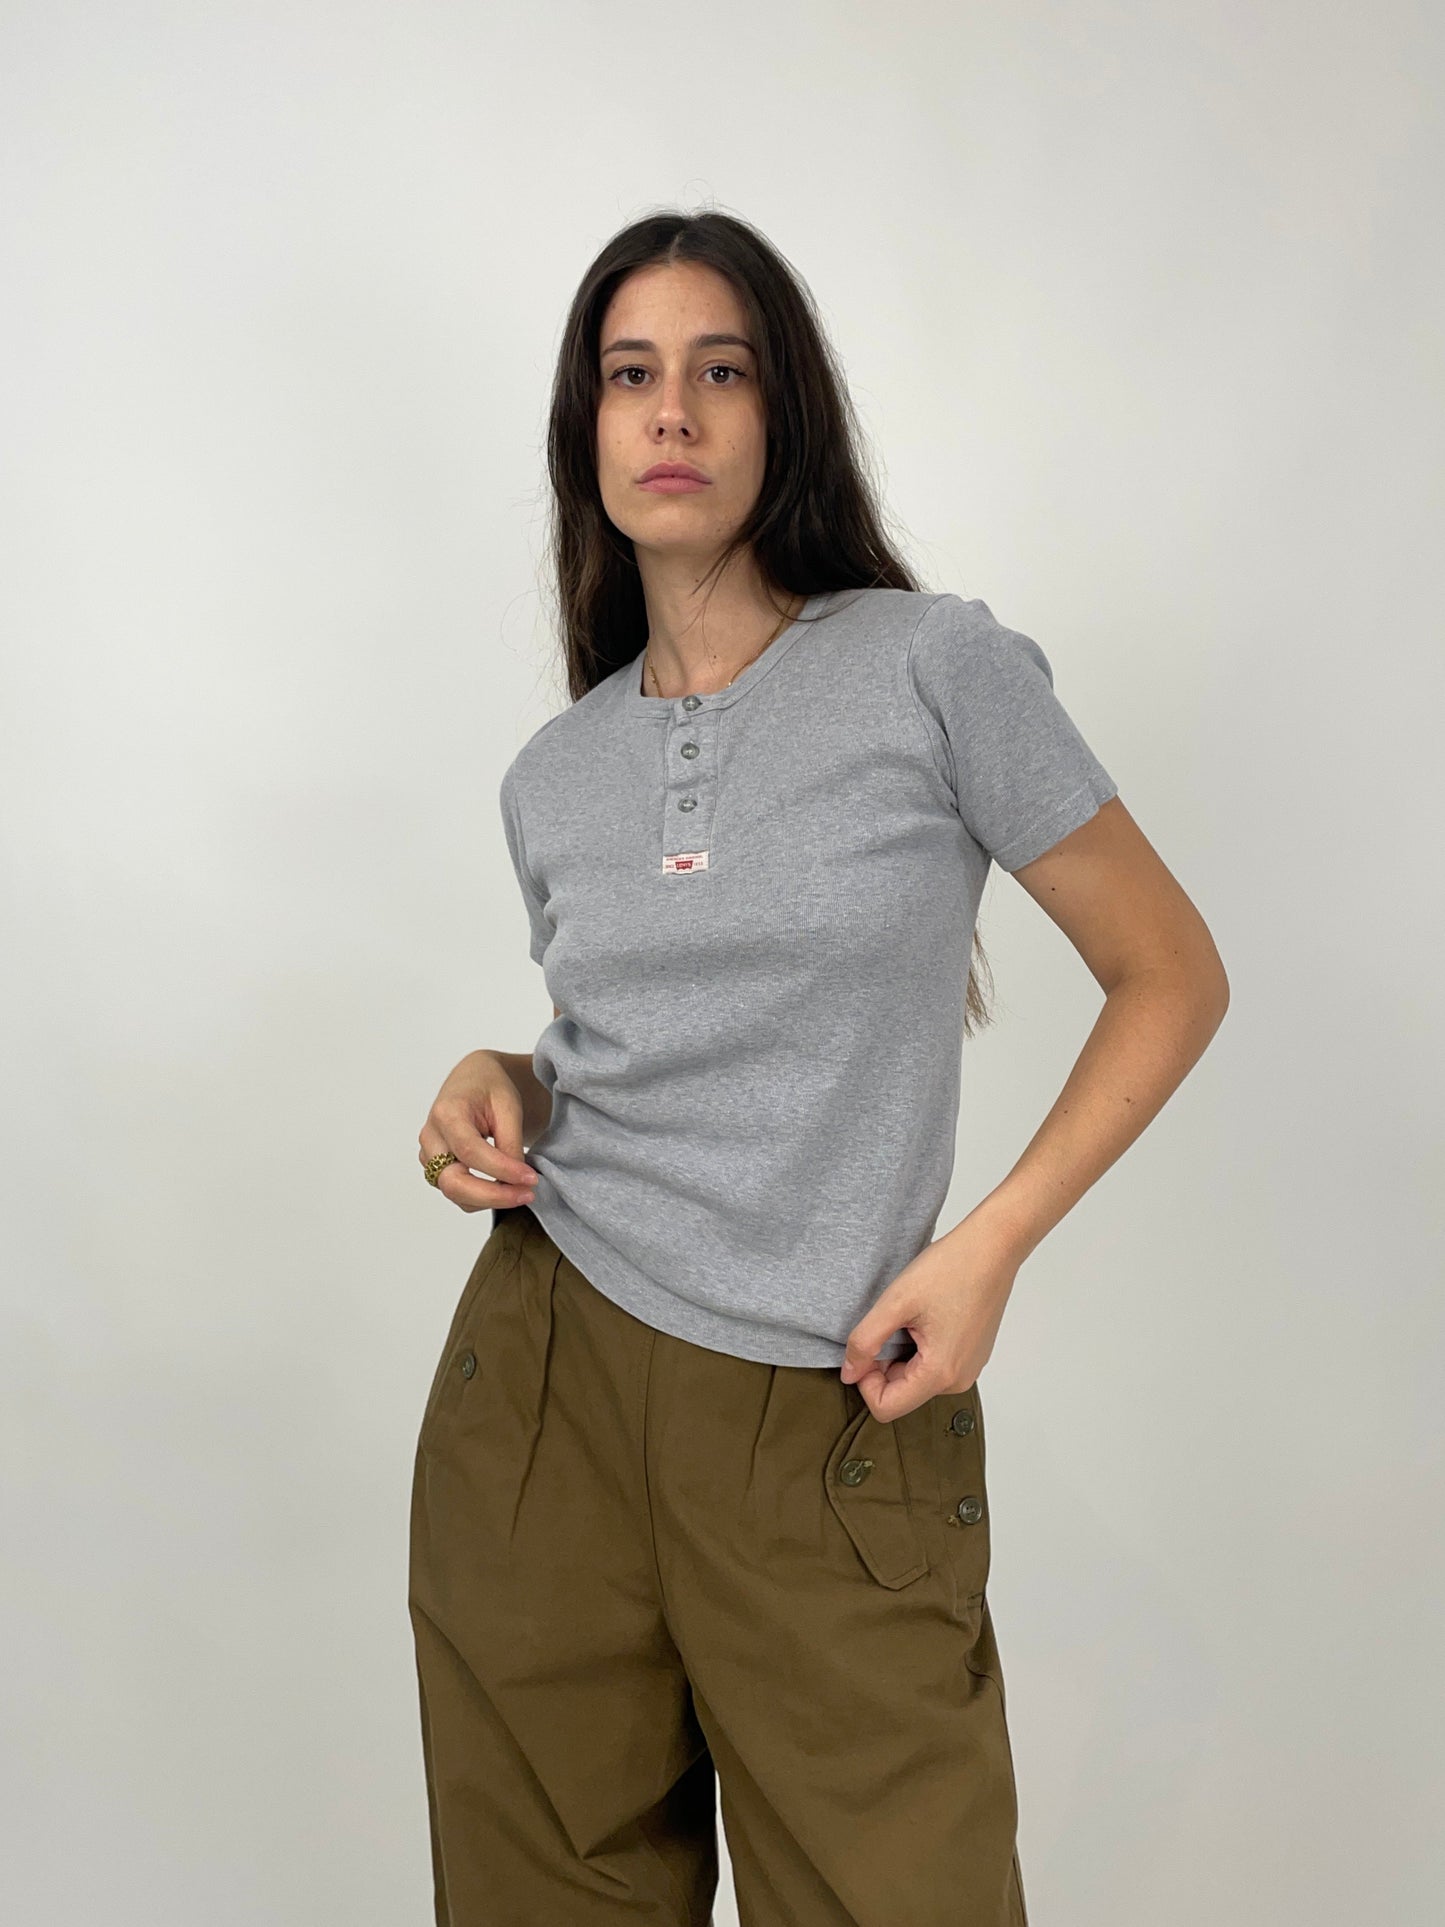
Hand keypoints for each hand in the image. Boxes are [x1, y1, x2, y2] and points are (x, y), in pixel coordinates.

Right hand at [417, 1050, 538, 1212]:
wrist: (472, 1080)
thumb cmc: (489, 1087)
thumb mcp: (508, 1106)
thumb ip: (511, 1142)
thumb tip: (517, 1180)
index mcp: (447, 1113)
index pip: (471, 1152)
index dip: (501, 1170)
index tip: (530, 1179)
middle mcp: (431, 1137)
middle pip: (453, 1182)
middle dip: (492, 1196)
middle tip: (526, 1194)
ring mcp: (429, 1155)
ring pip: (454, 1193)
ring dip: (489, 1199)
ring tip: (521, 1191)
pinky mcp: (435, 1168)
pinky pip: (457, 1193)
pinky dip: (482, 1197)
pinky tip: (505, 1188)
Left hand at [838, 1214, 1021, 1421]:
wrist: (993, 1247)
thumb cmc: (950, 1268)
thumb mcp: (895, 1302)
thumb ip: (865, 1341)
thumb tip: (849, 1373)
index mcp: (940, 1374)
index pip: (887, 1408)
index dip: (865, 1381)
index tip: (868, 1346)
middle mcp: (959, 1380)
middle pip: (902, 1394)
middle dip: (884, 1365)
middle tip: (889, 1323)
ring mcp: (969, 1368)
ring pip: (916, 1379)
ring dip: (901, 1354)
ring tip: (910, 1317)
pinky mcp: (972, 1355)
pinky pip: (934, 1366)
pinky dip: (920, 1348)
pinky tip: (926, 1316)